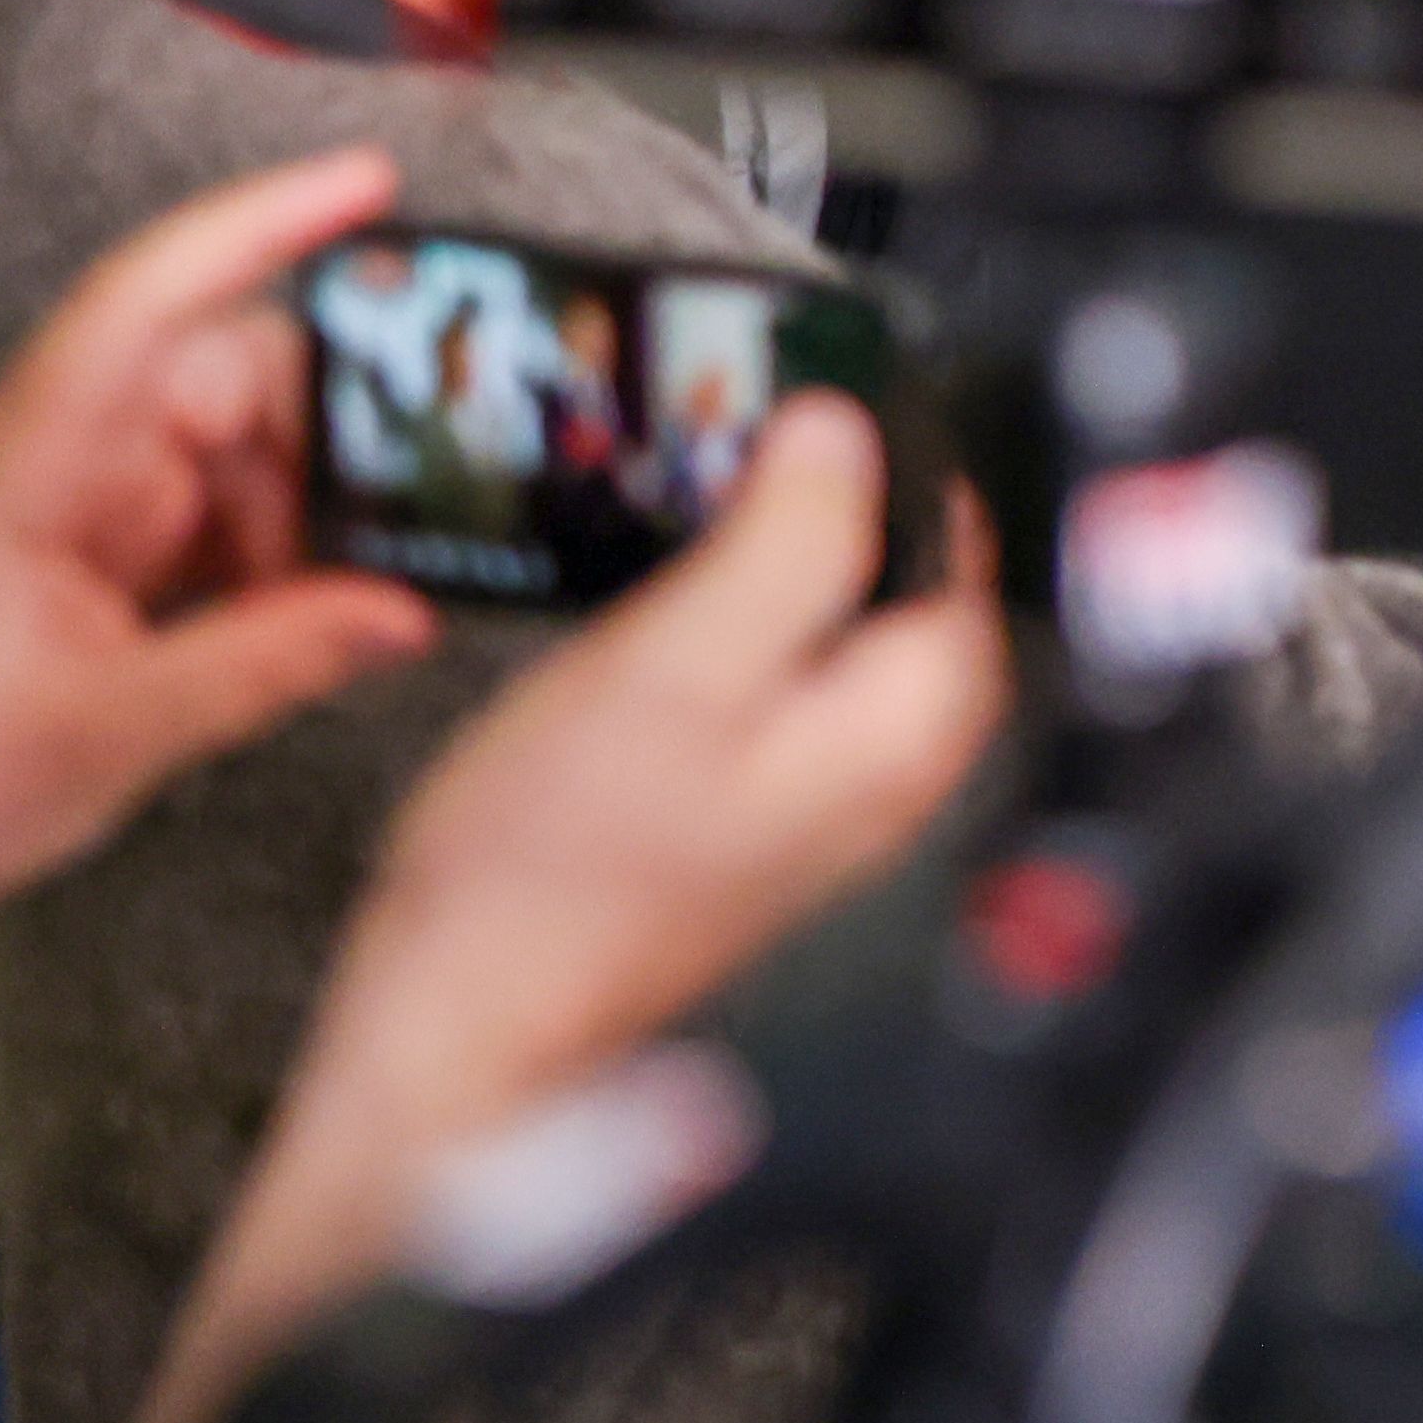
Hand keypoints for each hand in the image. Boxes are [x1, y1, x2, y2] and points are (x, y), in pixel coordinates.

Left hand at [0, 145, 437, 967]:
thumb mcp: (103, 735)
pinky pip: (211, 517)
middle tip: (421, 511)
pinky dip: (274, 556)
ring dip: (308, 515)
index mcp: (25, 468)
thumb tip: (404, 612)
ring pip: (235, 452)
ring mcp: (70, 505)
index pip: (144, 303)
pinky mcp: (87, 556)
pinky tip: (308, 615)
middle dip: (330, 436)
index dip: (256, 226)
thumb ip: (265, 663)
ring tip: (356, 598)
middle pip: (224, 378)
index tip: (369, 183)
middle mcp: (51, 459)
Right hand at [104, 390, 1005, 1422]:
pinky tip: (664, 611)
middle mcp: (900, 768)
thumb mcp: (675, 664)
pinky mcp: (756, 815)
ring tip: (692, 508)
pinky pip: (777, 681)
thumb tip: (850, 433)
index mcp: (911, 722)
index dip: (893, 453)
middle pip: (905, 581)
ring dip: (777, 558)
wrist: (458, 1026)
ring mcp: (831, 798)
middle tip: (738, 438)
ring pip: (837, 628)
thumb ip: (787, 542)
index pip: (963, 540)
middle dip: (834, 501)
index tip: (812, 395)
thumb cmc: (549, 877)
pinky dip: (734, 627)